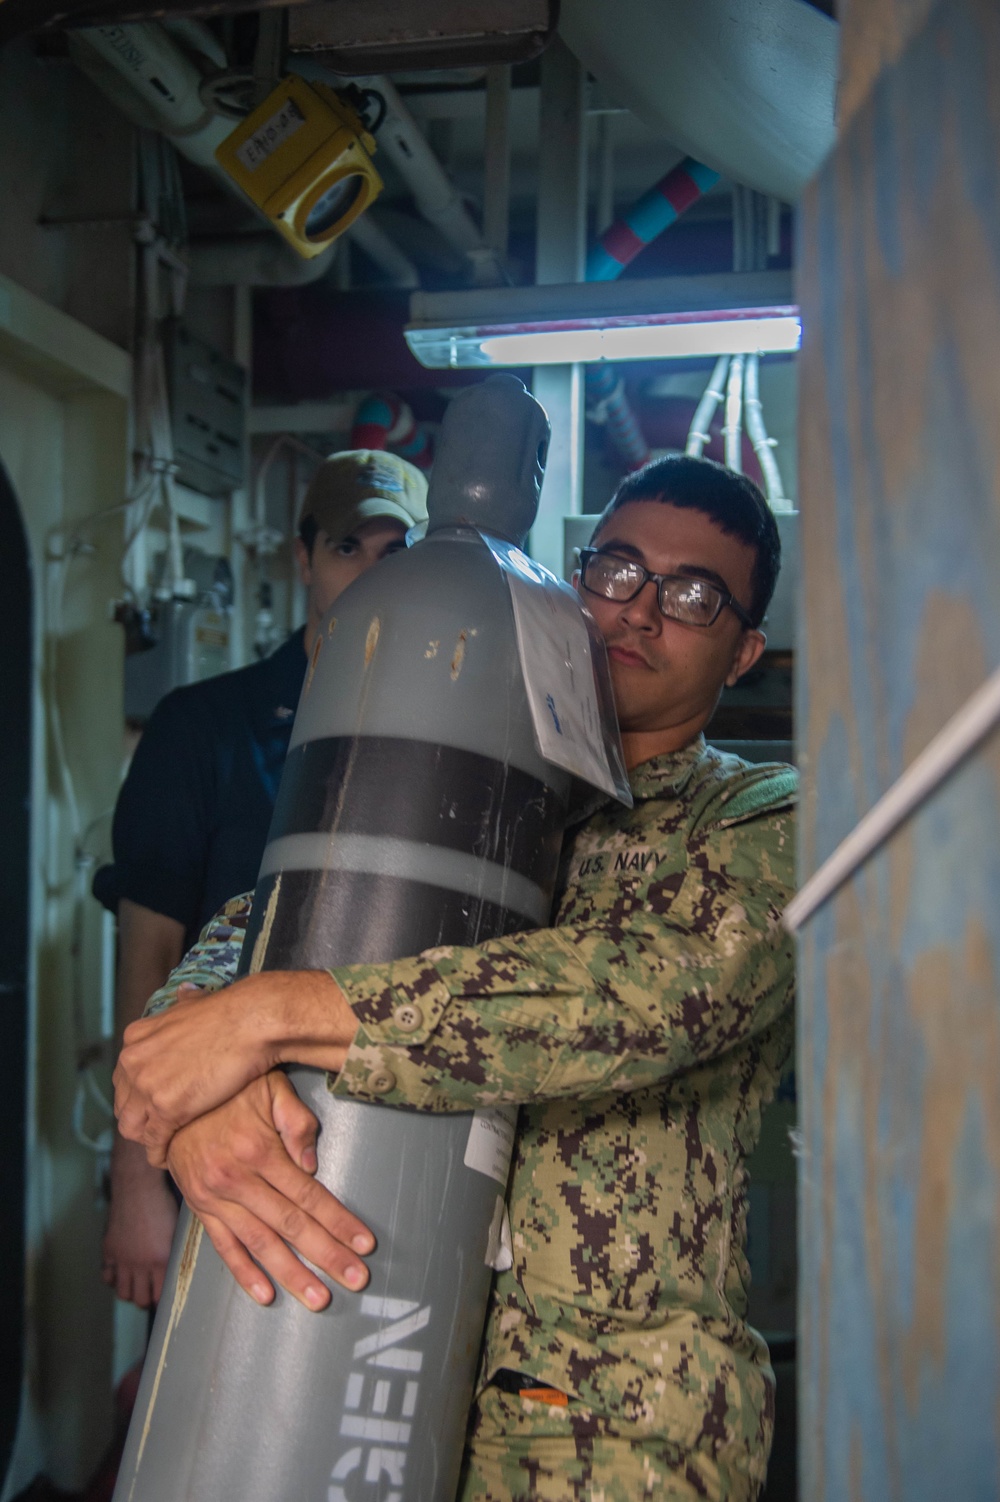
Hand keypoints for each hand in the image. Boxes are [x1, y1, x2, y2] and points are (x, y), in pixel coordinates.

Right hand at [102, 1135, 178, 1306]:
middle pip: (140, 1299)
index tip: (165, 1299)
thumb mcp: (177, 1228)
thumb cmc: (162, 1202)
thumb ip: (175, 1252)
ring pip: (123, 1292)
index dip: (163, 1300)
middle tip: (150, 1295)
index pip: (161, 1295)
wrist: (138, 1186)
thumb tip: (177, 1268)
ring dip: (130, 1292)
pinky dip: (113, 1279)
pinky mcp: (109, 1250)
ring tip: (136, 1286)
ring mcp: (123, 1258)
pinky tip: (121, 1273)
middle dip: (146, 1300)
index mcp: (162, 1259)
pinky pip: (107, 1277)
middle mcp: (141, 1263)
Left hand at [114, 970, 356, 1166]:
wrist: (250, 1023)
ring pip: (132, 1127)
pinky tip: (167, 1157)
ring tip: (161, 1146)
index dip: (137, 1096)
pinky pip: (154, 1141)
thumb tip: (183, 994)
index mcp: (136, 1038)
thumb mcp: (194, 1002)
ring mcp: (147, 1086)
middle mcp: (132, 1061)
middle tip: (156, 1130)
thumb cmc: (231, 1013)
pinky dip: (159, 1153)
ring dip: (145, 1139)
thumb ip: (182, 1004)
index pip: (124, 1078)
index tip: (152, 1106)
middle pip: (123, 1105)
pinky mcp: (166, 1108)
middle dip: (138, 1120)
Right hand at [167, 1070, 374, 1310]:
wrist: (172, 1101)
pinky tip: (265, 1296)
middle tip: (356, 1279)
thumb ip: (295, 1120)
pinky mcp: (200, 1209)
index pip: (309, 1195)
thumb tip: (312, 1163)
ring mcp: (216, 1199)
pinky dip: (243, 1273)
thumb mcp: (269, 1088)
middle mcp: (238, 1180)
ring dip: (292, 1275)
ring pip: (260, 1244)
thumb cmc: (231, 1091)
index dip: (339, 1221)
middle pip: (291, 1225)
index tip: (364, 1244)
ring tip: (318, 1299)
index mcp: (260, 1150)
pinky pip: (223, 1247)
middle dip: (327, 1255)